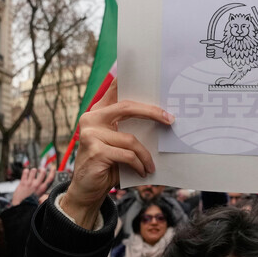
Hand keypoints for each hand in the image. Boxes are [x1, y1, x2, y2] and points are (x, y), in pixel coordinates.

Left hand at [11, 166, 55, 205]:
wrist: (21, 206)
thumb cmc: (30, 203)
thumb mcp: (40, 199)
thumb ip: (44, 195)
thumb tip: (48, 191)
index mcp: (42, 190)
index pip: (50, 179)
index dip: (53, 172)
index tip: (53, 168)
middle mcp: (36, 185)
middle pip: (43, 172)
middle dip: (42, 169)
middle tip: (41, 170)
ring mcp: (29, 183)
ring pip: (33, 171)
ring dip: (33, 170)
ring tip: (32, 173)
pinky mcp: (22, 183)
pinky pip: (25, 172)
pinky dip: (26, 171)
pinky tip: (26, 173)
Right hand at [61, 79, 173, 226]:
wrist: (86, 190)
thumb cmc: (107, 165)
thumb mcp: (118, 144)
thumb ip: (129, 129)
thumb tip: (160, 120)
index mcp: (98, 112)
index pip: (113, 90)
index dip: (125, 77)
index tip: (140, 66)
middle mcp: (91, 119)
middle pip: (127, 107)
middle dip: (152, 112)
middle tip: (170, 120)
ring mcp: (91, 134)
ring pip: (131, 139)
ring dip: (146, 155)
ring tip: (151, 165)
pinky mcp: (95, 151)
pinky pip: (127, 155)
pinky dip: (139, 165)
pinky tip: (143, 172)